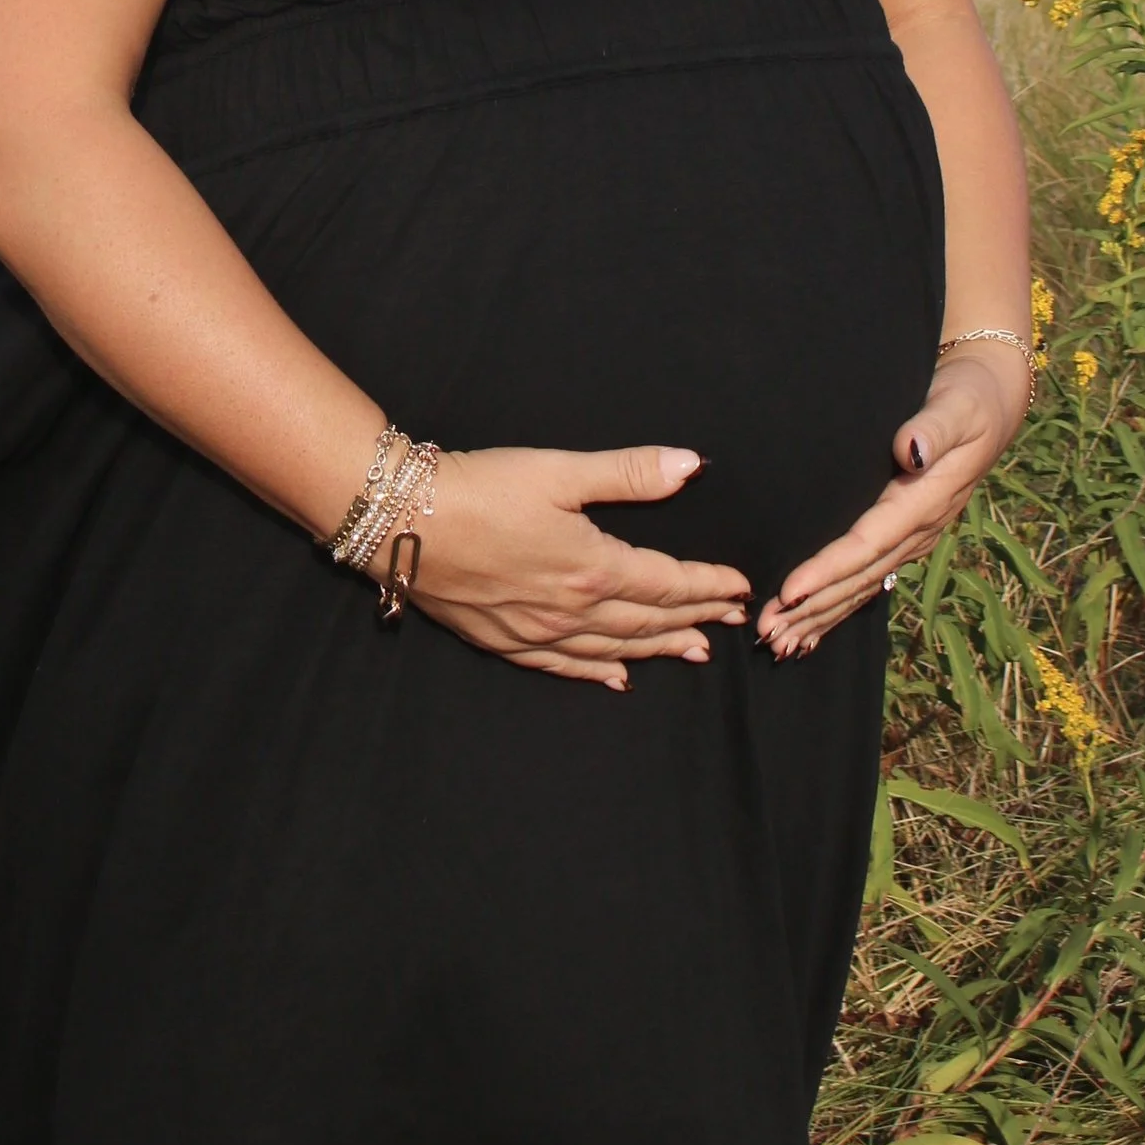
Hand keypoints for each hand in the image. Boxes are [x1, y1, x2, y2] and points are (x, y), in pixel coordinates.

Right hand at [403, 444, 749, 691]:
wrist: (403, 521)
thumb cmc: (481, 487)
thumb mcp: (559, 470)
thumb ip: (629, 473)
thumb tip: (691, 465)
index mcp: (593, 567)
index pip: (668, 582)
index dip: (709, 585)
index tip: (741, 586)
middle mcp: (572, 610)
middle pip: (649, 621)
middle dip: (695, 617)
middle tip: (731, 621)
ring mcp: (538, 632)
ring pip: (614, 649)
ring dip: (658, 649)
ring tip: (694, 650)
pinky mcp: (505, 640)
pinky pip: (564, 667)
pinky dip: (598, 673)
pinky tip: (618, 678)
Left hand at [759, 347, 1026, 659]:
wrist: (991, 406)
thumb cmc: (968, 400)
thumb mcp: (957, 407)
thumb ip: (933, 429)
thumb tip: (910, 451)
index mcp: (923, 503)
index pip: (868, 544)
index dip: (829, 570)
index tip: (791, 591)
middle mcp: (917, 530)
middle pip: (859, 578)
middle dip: (814, 608)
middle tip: (768, 633)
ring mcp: (911, 539)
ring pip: (860, 587)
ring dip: (820, 616)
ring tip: (778, 642)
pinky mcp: (902, 537)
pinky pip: (867, 580)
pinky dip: (837, 608)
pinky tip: (810, 632)